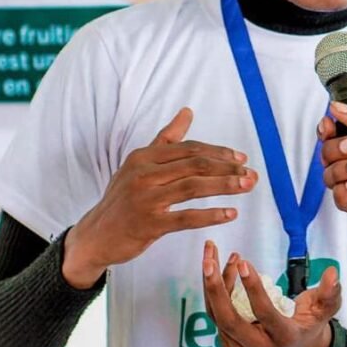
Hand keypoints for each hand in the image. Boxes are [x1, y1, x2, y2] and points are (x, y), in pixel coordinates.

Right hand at [61, 108, 256, 287]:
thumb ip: (166, 139)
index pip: (189, 148)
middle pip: (195, 164)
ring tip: (246, 186)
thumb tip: (188, 111)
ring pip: (193, 187)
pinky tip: (230, 213)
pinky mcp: (149, 224)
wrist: (95, 235)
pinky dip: (211, 214)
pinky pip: (186, 217)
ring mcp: (146, 199)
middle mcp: (144, 173)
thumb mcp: (138, 164)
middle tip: (250, 174)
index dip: (218, 152)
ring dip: (224, 186)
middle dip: (227, 167)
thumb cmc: (122, 198)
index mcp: (144, 156)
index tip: (240, 157)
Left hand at [202, 242, 340, 346]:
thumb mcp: (325, 309)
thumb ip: (330, 293)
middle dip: (216, 288)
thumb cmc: (310, 323)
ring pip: (217, 313)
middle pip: (228, 320)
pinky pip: (215, 312)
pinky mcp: (229, 341)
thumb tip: (332, 274)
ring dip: (212, 282)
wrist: (297, 346)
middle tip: (209, 260)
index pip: (264, 314)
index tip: (244, 262)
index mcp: (282, 337)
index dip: (253, 289)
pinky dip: (215, 288)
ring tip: (214, 253)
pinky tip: (223, 265)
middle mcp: (258, 346)